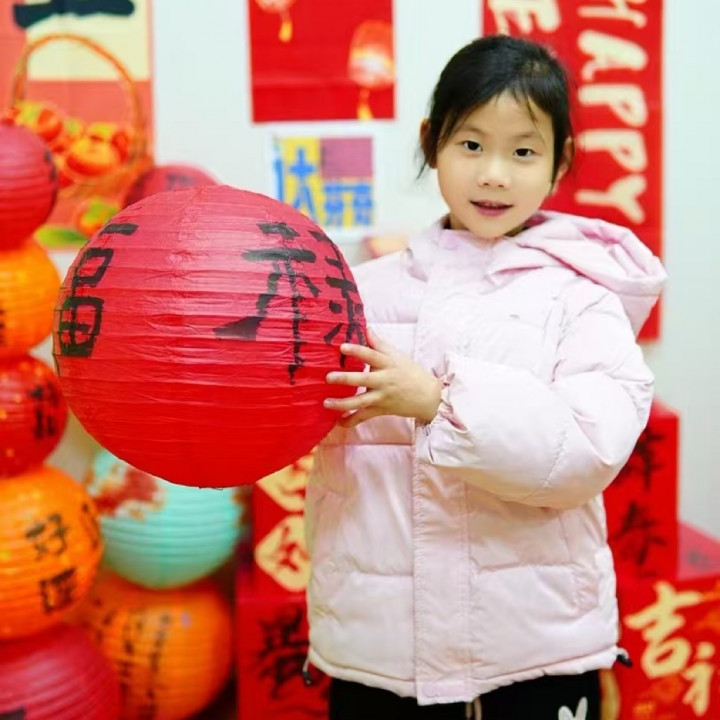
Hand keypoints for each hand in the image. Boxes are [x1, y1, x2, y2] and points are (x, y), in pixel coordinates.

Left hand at [324, 329, 442, 427]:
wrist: (428, 396)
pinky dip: (351, 421)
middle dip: (345, 379)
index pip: (371, 355)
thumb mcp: (396, 355)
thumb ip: (379, 343)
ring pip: (360, 402)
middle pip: (363, 379)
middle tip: (328, 377)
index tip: (342, 347)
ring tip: (326, 402)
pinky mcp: (381, 410)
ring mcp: (382, 397)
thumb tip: (365, 327)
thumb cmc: (410, 372)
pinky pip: (364, 417)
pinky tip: (339, 422)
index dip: (357, 350)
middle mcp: (384, 380)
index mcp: (387, 363)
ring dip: (342, 404)